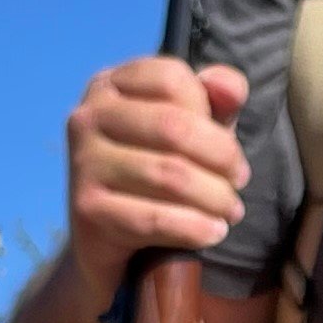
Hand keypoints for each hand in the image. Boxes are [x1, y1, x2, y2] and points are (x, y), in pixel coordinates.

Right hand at [64, 56, 249, 303]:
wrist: (110, 242)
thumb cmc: (156, 175)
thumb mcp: (190, 131)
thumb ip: (215, 101)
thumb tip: (232, 87)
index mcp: (110, 85)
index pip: (172, 80)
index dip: (213, 118)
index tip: (232, 155)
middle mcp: (88, 116)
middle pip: (174, 126)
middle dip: (222, 159)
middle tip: (239, 184)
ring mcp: (83, 162)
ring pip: (170, 175)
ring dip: (215, 197)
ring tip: (231, 212)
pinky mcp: (86, 209)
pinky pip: (154, 218)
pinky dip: (194, 228)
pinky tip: (213, 233)